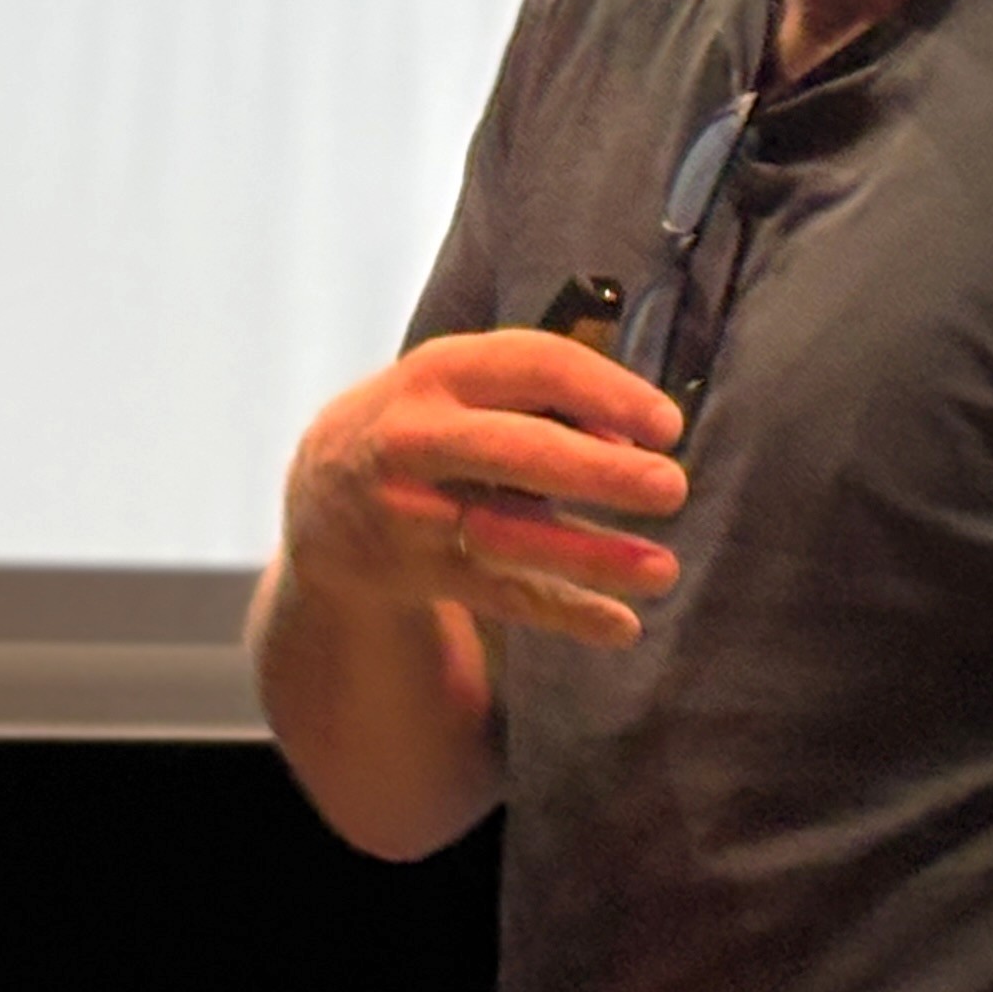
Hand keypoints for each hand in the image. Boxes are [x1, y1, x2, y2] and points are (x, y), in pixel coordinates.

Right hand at [279, 329, 689, 647]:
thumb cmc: (431, 416)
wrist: (319, 490)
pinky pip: (498, 596)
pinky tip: (622, 625)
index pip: (535, 366)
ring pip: (510, 539)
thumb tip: (631, 442)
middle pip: (519, 452)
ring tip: (664, 571)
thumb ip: (545, 400)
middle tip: (673, 487)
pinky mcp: (417, 573)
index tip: (669, 424)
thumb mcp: (470, 383)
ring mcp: (411, 513)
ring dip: (590, 557)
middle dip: (598, 472)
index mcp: (441, 371)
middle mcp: (418, 438)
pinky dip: (562, 612)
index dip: (607, 391)